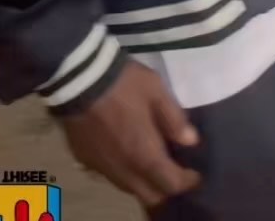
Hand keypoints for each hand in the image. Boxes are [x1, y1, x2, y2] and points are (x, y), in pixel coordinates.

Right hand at [59, 61, 201, 210]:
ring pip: (128, 187)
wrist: (79, 78)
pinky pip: (109, 174)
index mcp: (145, 156)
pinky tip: (124, 151)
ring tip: (149, 161)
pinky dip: (122, 169)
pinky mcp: (85, 160)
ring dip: (143, 180)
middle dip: (165, 187)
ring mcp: (102, 168)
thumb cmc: (124, 84)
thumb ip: (174, 118)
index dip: (187, 181)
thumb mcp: (156, 91)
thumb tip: (190, 141)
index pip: (171, 184)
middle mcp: (124, 171)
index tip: (195, 173)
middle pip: (150, 195)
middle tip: (173, 169)